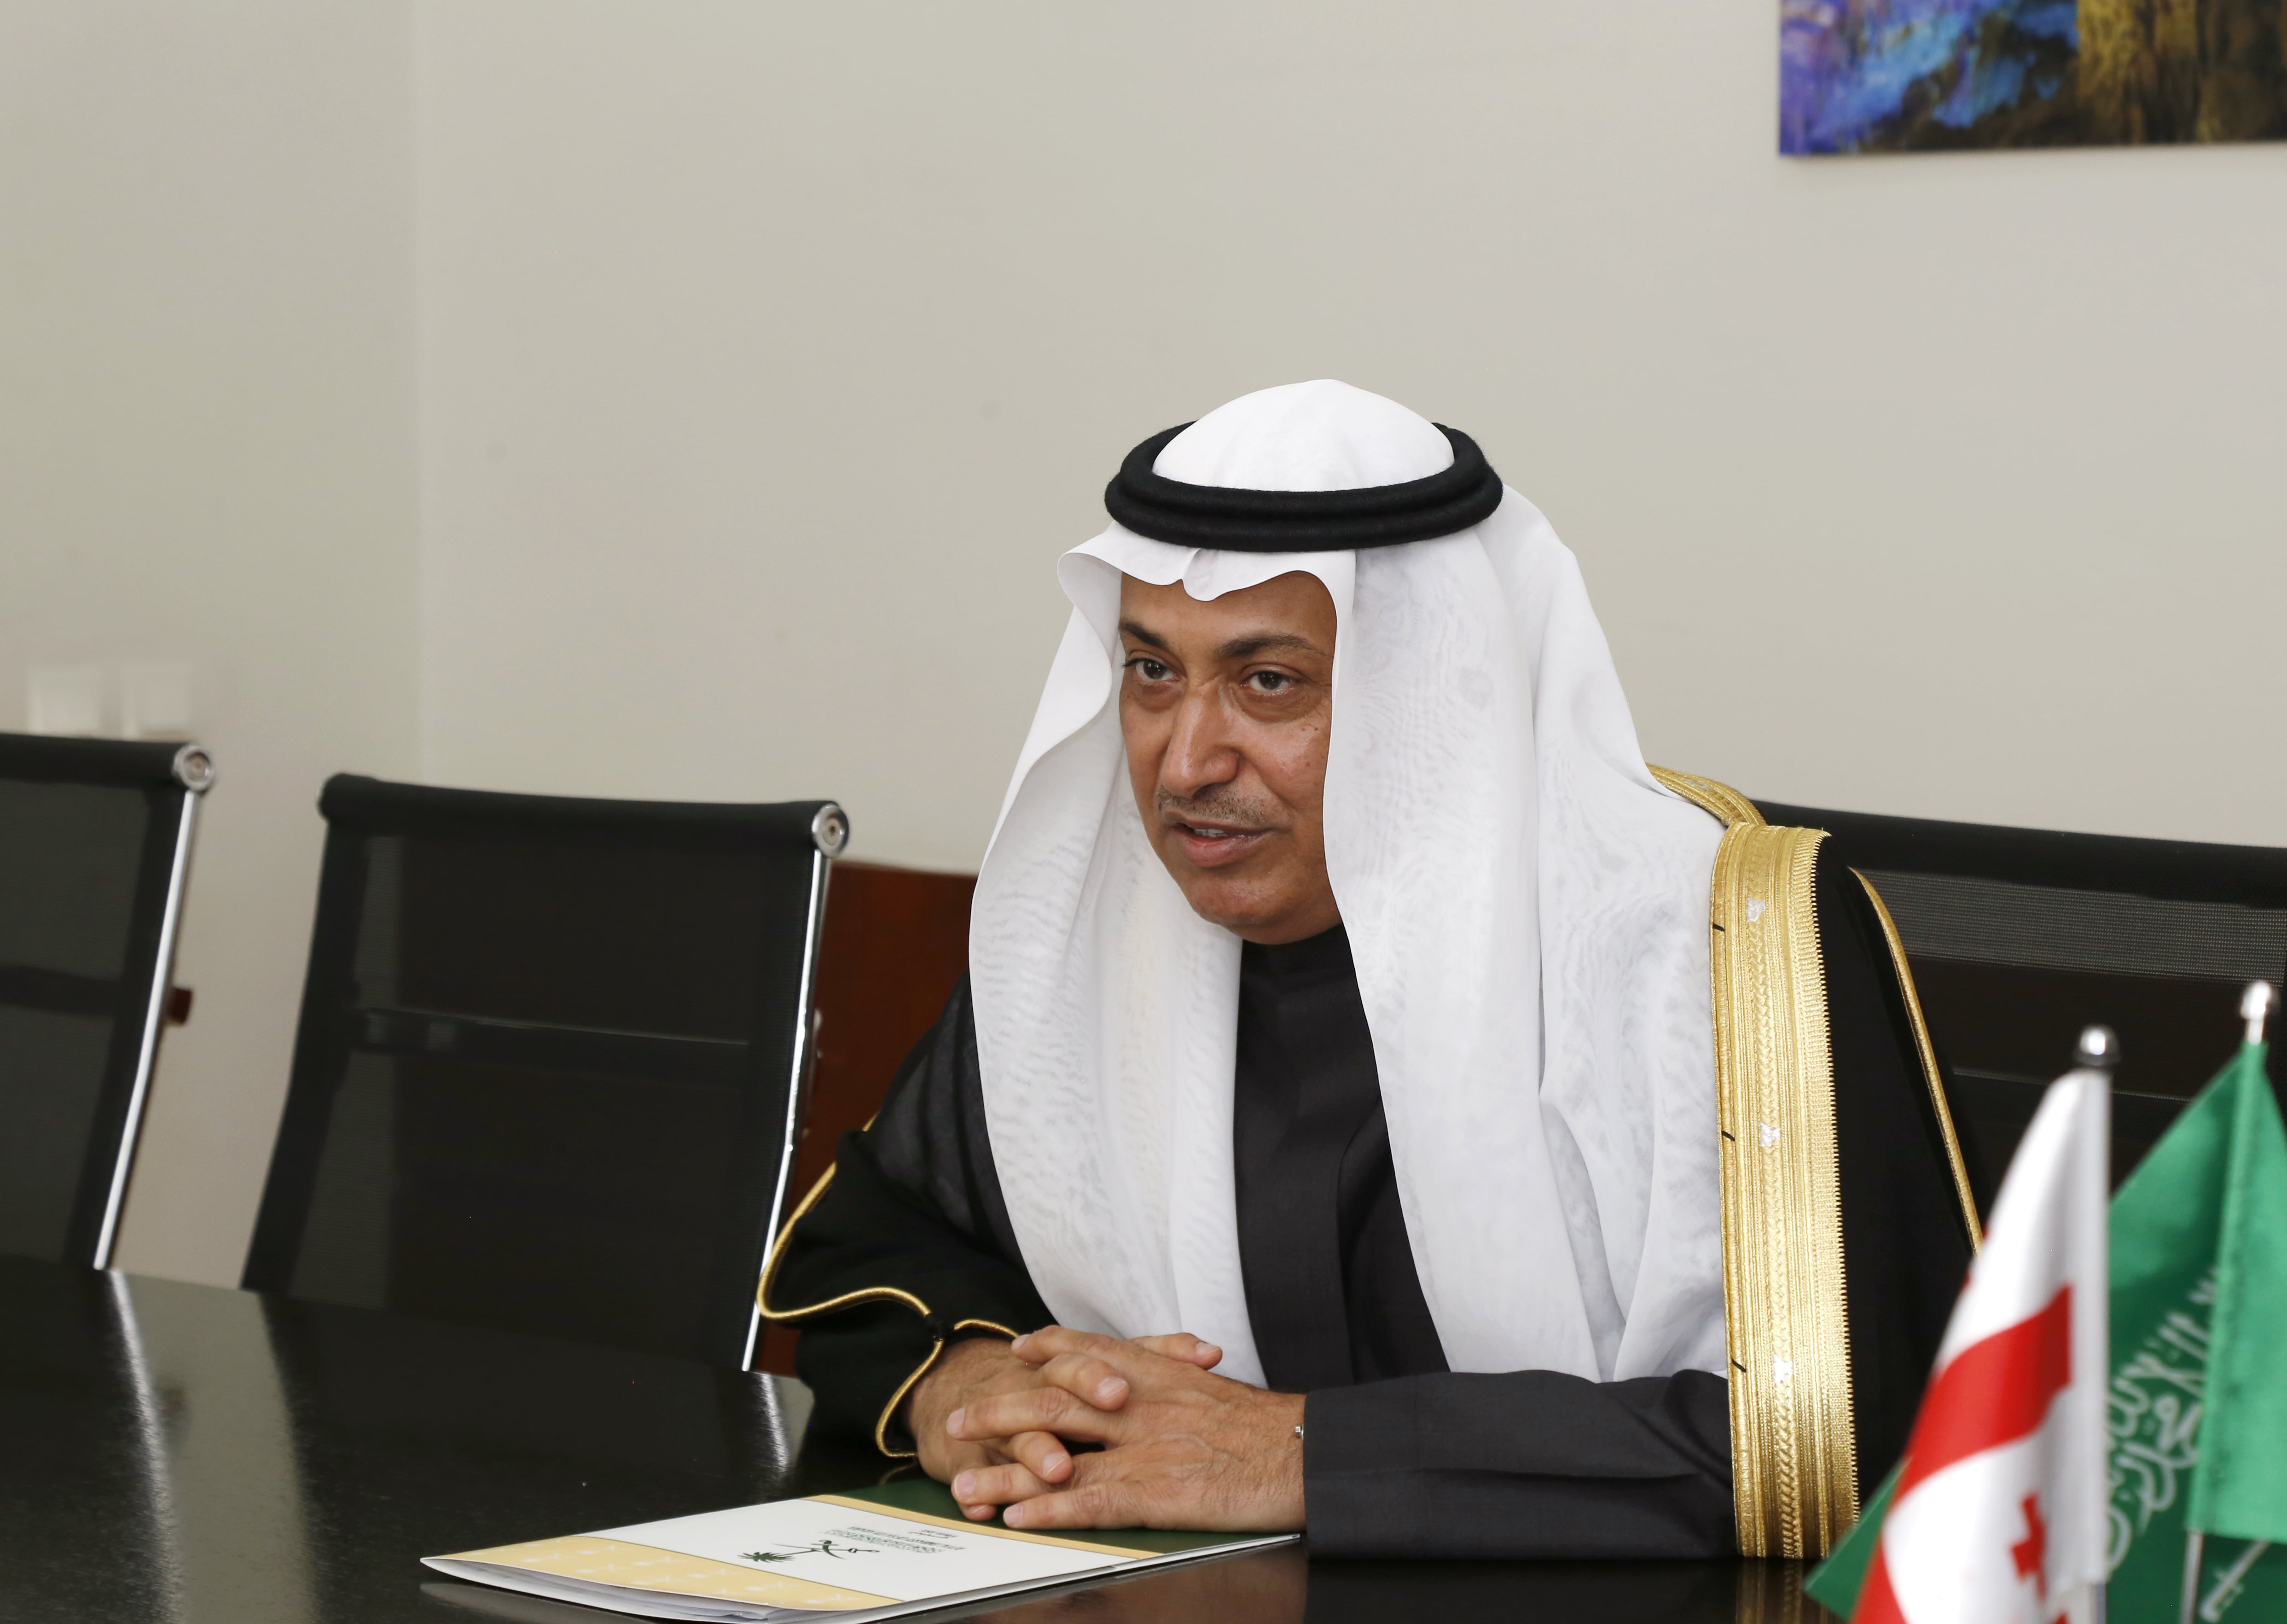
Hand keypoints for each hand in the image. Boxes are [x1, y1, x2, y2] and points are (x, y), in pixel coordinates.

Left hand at [945, 1326, 1305, 1531]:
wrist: (1307, 1450)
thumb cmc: (1274, 1429)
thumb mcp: (1218, 1392)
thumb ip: (1181, 1387)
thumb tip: (1161, 1389)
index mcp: (1160, 1374)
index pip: (1091, 1351)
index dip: (1049, 1348)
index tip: (1019, 1348)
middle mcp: (1140, 1404)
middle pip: (1054, 1400)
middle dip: (1000, 1410)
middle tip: (959, 1421)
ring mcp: (1143, 1448)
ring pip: (1056, 1455)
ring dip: (1004, 1472)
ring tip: (964, 1485)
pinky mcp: (1154, 1493)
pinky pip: (1088, 1502)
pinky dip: (1047, 1511)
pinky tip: (1016, 1519)